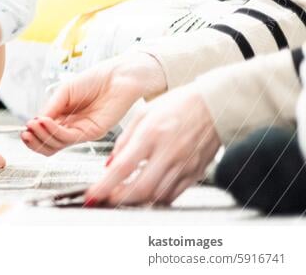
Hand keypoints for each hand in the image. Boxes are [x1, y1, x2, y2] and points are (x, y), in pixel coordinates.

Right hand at [21, 52, 166, 154]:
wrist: (119, 76)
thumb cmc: (95, 80)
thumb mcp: (65, 92)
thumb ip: (51, 108)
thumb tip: (34, 122)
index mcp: (63, 118)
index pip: (44, 135)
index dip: (32, 136)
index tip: (23, 130)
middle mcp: (71, 128)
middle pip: (49, 145)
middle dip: (34, 142)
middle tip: (25, 133)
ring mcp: (82, 132)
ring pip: (57, 145)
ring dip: (42, 135)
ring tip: (33, 123)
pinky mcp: (93, 133)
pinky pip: (69, 137)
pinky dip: (54, 131)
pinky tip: (45, 122)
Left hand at [83, 87, 220, 206]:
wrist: (215, 105)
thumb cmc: (179, 105)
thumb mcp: (143, 113)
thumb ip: (124, 140)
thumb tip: (110, 165)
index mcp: (152, 134)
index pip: (124, 167)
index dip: (105, 185)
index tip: (92, 194)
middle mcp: (169, 153)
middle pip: (141, 188)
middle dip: (119, 199)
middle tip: (106, 198)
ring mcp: (184, 166)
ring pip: (157, 196)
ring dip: (136, 201)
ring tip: (122, 197)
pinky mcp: (195, 174)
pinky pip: (173, 195)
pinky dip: (155, 199)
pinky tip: (146, 193)